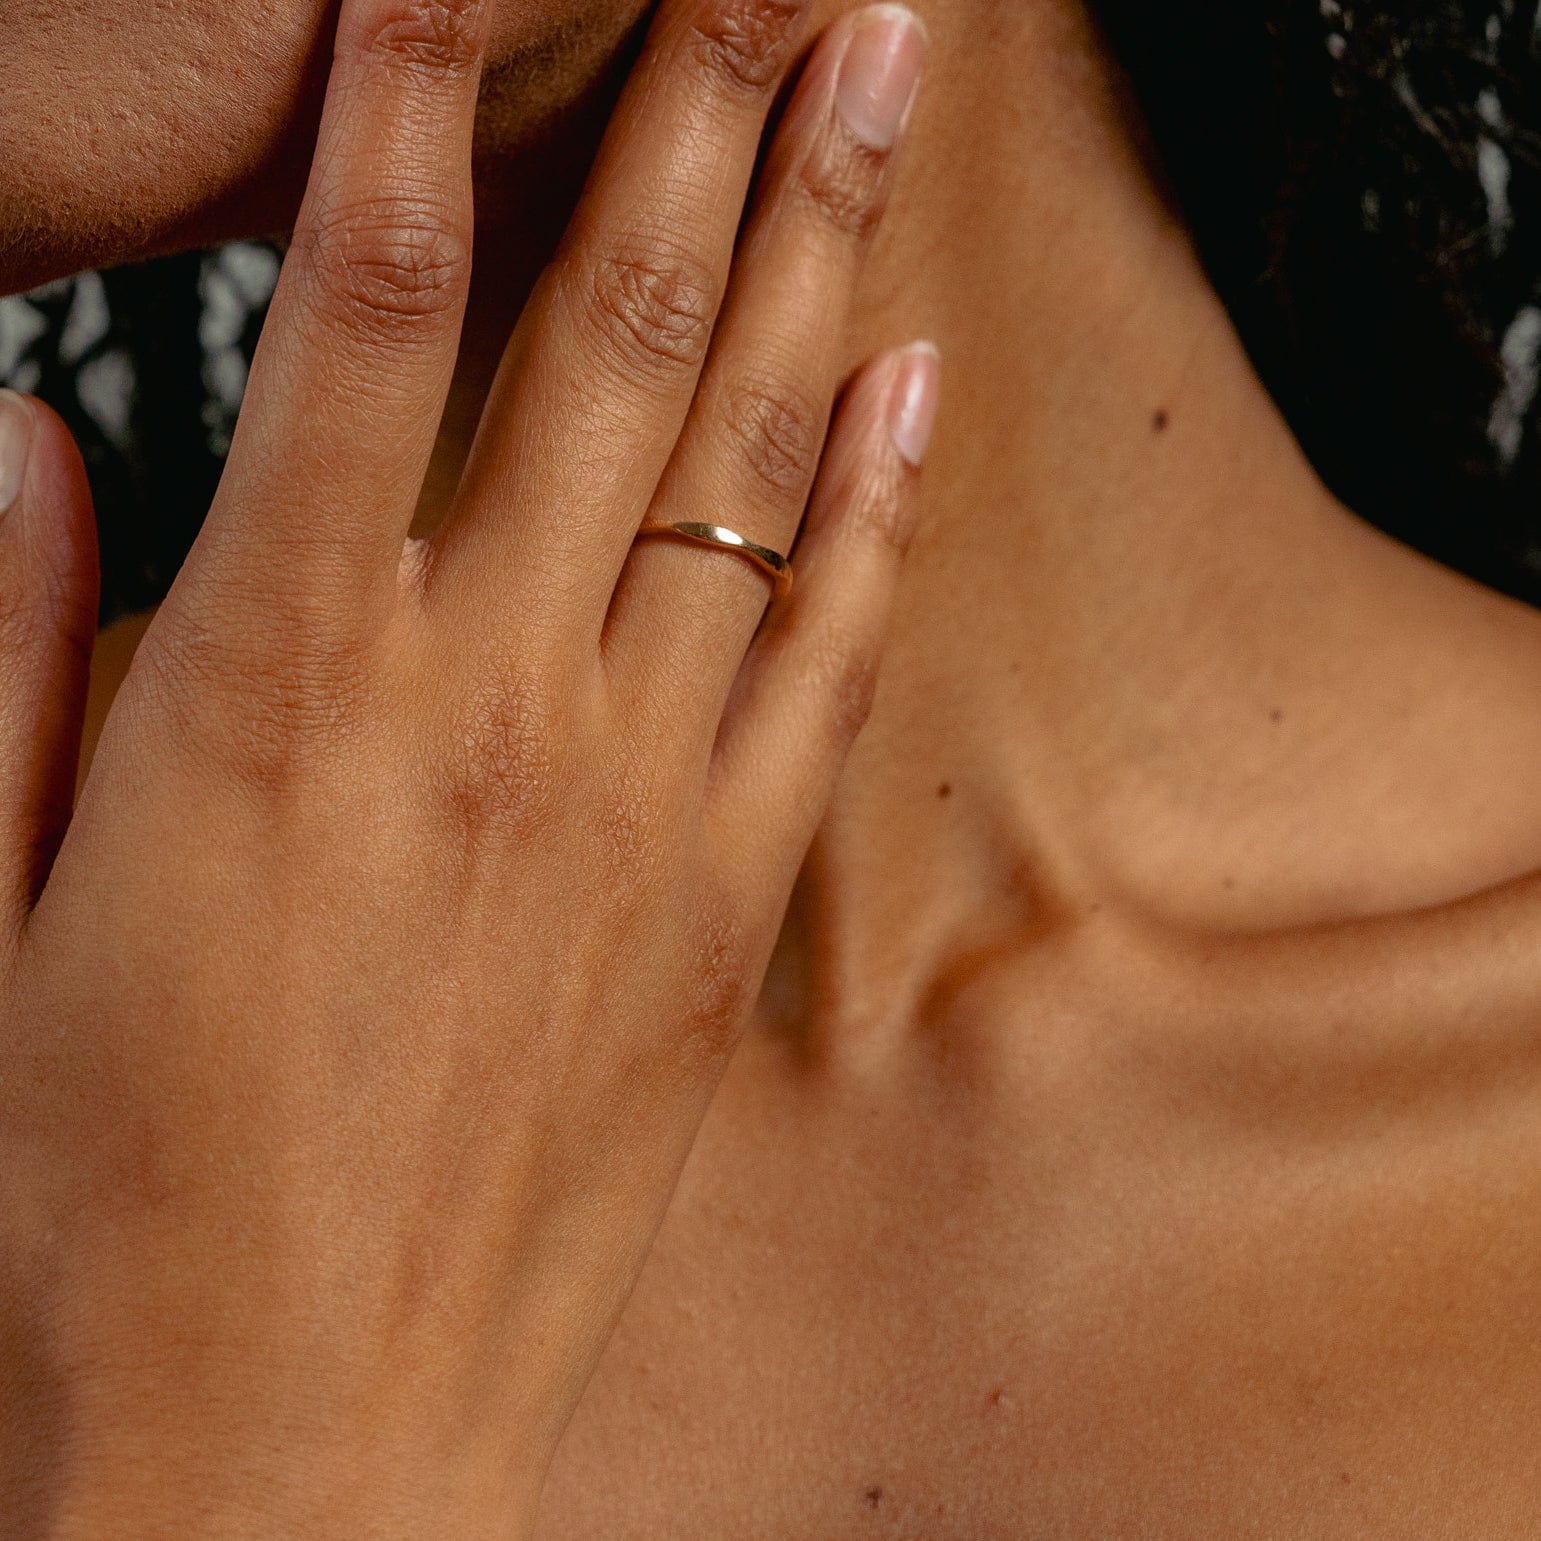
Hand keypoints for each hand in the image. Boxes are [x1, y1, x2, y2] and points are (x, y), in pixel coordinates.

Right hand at [0, 0, 936, 1531]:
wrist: (287, 1438)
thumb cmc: (101, 1199)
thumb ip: (13, 642)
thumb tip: (36, 433)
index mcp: (274, 690)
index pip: (372, 309)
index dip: (418, 100)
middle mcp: (482, 712)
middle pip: (614, 335)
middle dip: (697, 111)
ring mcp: (630, 805)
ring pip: (744, 465)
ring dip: (818, 249)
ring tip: (878, 77)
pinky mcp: (713, 908)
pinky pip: (820, 661)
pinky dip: (870, 508)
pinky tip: (911, 378)